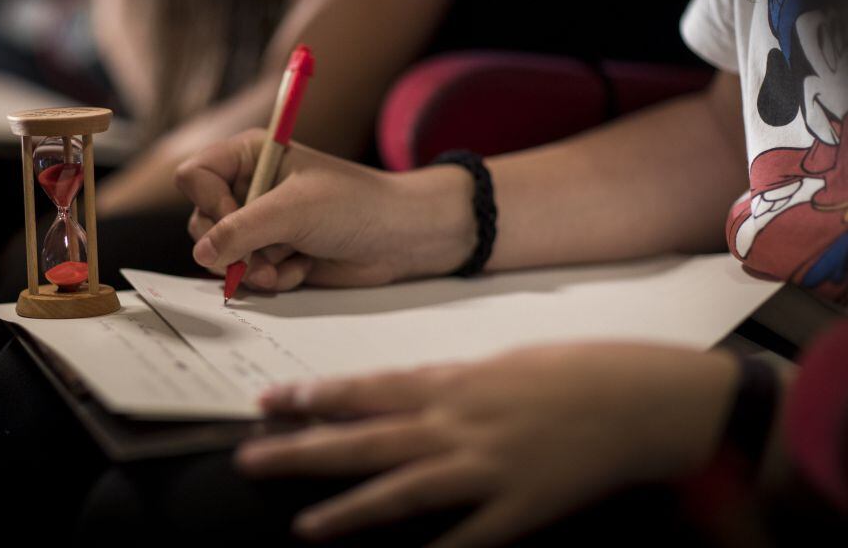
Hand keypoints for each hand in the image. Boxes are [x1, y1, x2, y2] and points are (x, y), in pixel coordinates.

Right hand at [175, 129, 476, 290]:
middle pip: (201, 220)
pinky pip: (247, 274)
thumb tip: (202, 254)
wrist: (402, 238)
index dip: (208, 202)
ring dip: (253, 267)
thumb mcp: (294, 211)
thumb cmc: (355, 206)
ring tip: (288, 264)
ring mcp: (261, 223)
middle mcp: (250, 186)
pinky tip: (302, 269)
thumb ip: (242, 231)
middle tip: (264, 253)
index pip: (194, 176)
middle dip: (232, 246)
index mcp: (250, 156)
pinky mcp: (274, 254)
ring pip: (221, 254)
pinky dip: (271, 278)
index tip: (237, 217)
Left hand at [236, 344, 738, 545]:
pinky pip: (467, 539)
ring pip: (403, 491)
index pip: (366, 389)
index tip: (269, 402)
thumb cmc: (576, 370)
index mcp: (454, 382)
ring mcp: (487, 468)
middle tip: (250, 457)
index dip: (314, 397)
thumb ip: (450, 384)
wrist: (643, 399)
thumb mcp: (502, 363)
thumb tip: (405, 396)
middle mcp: (458, 423)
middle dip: (304, 449)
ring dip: (350, 510)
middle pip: (365, 438)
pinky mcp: (520, 509)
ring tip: (305, 527)